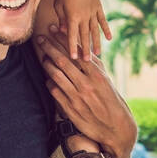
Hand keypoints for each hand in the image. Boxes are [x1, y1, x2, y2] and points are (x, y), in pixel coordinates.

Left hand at [37, 27, 135, 157]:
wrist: (116, 128)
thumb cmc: (112, 101)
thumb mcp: (106, 81)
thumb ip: (94, 66)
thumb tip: (84, 49)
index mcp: (96, 75)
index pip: (76, 52)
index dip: (62, 39)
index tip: (53, 29)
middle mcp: (85, 84)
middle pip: (63, 61)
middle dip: (49, 47)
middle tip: (40, 38)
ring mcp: (77, 97)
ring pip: (56, 75)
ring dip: (47, 63)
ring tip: (42, 56)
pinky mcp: (70, 109)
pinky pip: (55, 91)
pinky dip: (50, 82)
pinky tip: (47, 78)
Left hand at [53, 0, 110, 59]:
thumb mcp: (58, 5)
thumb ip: (62, 19)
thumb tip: (64, 32)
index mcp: (72, 16)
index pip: (72, 35)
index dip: (72, 47)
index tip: (73, 58)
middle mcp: (83, 16)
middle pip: (84, 36)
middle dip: (85, 49)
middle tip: (87, 62)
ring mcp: (92, 12)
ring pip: (95, 30)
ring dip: (96, 43)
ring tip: (98, 54)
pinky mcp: (98, 7)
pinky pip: (103, 20)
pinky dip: (106, 29)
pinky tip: (109, 38)